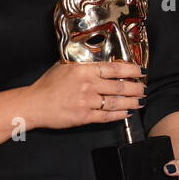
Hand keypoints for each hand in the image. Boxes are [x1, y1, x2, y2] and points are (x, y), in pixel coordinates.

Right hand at [27, 61, 144, 129]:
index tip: (140, 71)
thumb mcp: (64, 66)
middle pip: (119, 86)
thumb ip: (82, 64)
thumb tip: (97, 62)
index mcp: (84, 70)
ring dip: (131, 102)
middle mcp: (89, 85)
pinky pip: (107, 116)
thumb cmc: (47, 85)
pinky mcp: (85, 117)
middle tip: (143, 88)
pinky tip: (127, 113)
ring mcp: (88, 102)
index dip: (130, 70)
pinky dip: (119, 115)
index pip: (114, 69)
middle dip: (135, 88)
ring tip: (140, 101)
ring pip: (116, 102)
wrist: (35, 104)